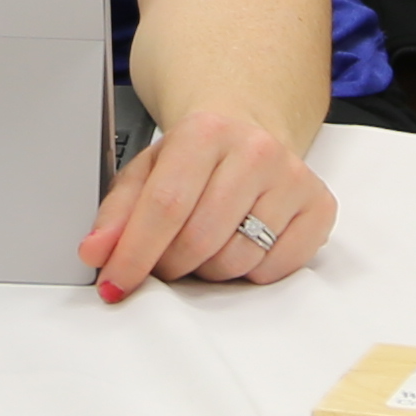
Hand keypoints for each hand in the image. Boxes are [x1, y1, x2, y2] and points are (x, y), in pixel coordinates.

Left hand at [82, 100, 332, 299]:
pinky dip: (250, 272)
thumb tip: (95, 253)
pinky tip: (242, 243)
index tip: (115, 284)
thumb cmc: (194, 159)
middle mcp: (256, 149)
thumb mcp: (146, 173)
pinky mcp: (320, 207)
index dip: (135, 254)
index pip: (165, 206)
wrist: (248, 134)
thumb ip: (117, 214)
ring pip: (237, 260)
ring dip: (209, 270)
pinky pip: (275, 269)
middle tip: (165, 260)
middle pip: (200, 239)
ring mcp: (293, 178)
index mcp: (205, 131)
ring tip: (204, 245)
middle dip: (171, 265)